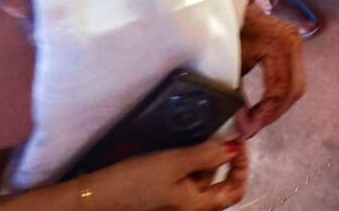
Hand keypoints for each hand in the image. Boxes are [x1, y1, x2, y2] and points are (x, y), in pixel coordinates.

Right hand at [76, 139, 248, 210]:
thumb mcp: (174, 163)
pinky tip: (179, 148)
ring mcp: (174, 204)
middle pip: (218, 186)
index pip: (234, 190)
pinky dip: (187, 164)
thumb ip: (206, 155)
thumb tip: (234, 148)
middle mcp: (188, 209)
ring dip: (204, 159)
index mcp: (197, 207)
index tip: (237, 142)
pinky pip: (182, 181)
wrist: (96, 197)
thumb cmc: (134, 182)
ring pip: (200, 181)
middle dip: (222, 159)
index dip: (242, 166)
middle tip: (221, 134)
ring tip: (200, 136)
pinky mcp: (161, 197)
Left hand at [236, 8, 306, 138]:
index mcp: (280, 44)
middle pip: (294, 91)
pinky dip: (279, 97)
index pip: (280, 90)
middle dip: (273, 114)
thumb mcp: (228, 61)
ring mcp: (296, 44)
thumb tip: (239, 125)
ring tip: (254, 120)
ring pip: (296, 87)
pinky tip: (262, 107)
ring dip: (277, 108)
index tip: (245, 129)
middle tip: (250, 129)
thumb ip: (235, 93)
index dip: (265, 114)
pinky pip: (292, 79)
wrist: (227, 4)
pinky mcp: (293, 47)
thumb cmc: (225, 28)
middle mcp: (294, 43)